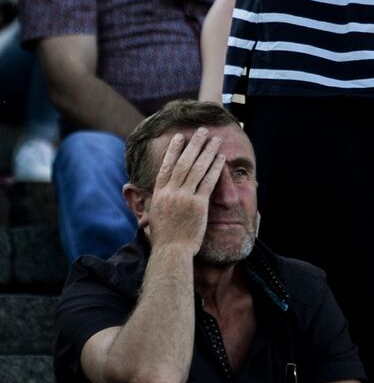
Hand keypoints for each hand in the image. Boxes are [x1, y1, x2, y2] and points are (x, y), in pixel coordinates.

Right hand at [144, 128, 225, 252]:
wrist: (172, 251)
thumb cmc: (164, 236)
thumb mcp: (153, 213)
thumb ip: (154, 198)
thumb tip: (143, 189)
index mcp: (159, 194)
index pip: (166, 166)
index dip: (173, 150)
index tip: (180, 136)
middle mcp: (171, 193)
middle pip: (184, 162)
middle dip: (194, 144)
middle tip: (202, 131)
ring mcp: (185, 198)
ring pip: (198, 169)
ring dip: (208, 152)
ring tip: (215, 139)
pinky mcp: (199, 205)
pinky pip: (209, 182)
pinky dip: (216, 168)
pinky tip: (221, 158)